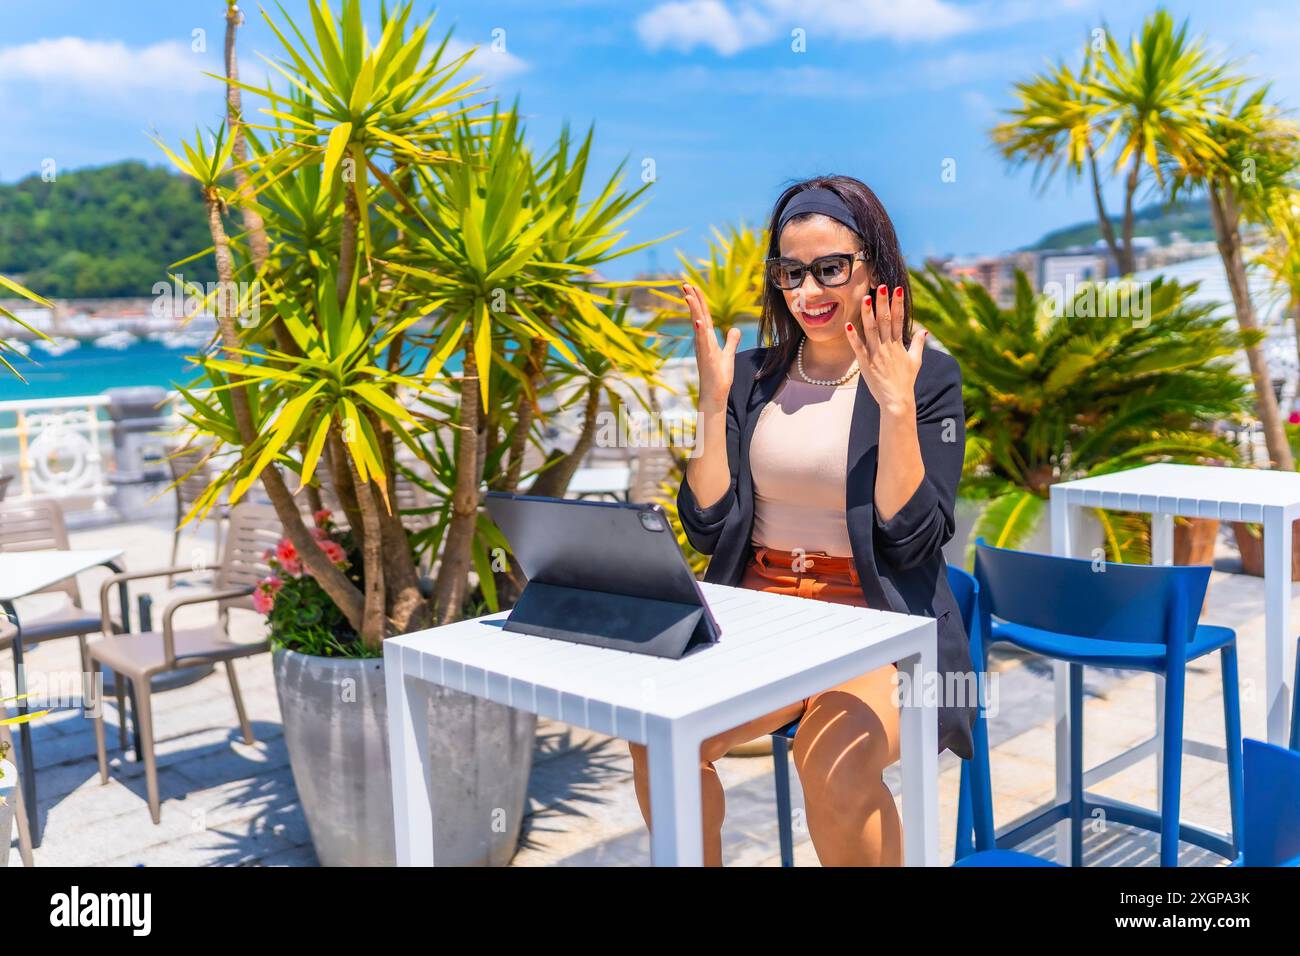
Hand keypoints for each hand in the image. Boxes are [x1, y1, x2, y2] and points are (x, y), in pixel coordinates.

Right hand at [685, 281, 739, 408]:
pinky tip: (698, 321)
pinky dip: (700, 331)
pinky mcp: (706, 357)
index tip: (694, 287)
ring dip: (693, 310)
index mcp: (708, 338)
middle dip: (693, 299)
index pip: (704, 315)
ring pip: (698, 325)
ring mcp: (703, 348)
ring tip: (688, 296)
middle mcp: (703, 341)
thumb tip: (735, 329)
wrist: (715, 394)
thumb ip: (731, 341)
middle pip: (698, 315)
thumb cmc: (719, 376)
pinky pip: (703, 342)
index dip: (700, 301)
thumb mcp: (728, 355)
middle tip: (685, 284)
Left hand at [845, 284, 926, 415]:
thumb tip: (924, 332)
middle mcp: (887, 346)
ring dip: (868, 314)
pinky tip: (848, 324)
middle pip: (885, 320)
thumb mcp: (915, 361)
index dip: (898, 304)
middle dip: (883, 303)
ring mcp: (876, 354)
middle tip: (881, 286)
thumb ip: (918, 345)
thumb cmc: (905, 381)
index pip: (898, 319)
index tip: (897, 289)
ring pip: (871, 330)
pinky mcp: (866, 364)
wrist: (897, 400)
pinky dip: (853, 336)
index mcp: (898, 344)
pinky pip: (858, 348)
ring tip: (866, 298)